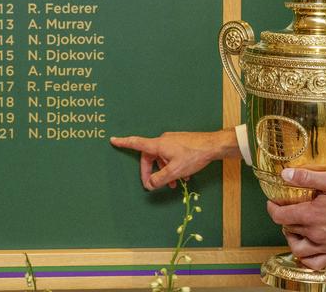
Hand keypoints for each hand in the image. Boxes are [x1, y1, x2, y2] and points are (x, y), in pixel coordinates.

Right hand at [110, 129, 238, 190]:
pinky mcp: (181, 143)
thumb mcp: (174, 171)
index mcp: (158, 145)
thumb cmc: (193, 155)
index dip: (124, 143)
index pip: (137, 143)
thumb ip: (160, 179)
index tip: (113, 140)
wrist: (213, 146)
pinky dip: (173, 167)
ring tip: (174, 184)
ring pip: (162, 158)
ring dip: (165, 172)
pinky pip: (171, 156)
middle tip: (153, 185)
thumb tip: (150, 184)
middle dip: (151, 172)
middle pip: (150, 157)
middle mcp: (163, 140)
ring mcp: (172, 141)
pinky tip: (183, 177)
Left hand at [267, 167, 325, 269]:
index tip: (273, 202)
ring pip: (297, 249)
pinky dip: (306, 258)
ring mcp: (324, 245)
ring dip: (292, 238)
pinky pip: (314, 263)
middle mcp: (314, 233)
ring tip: (296, 228)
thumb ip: (306, 178)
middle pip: (288, 229)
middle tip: (288, 209)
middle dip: (284, 219)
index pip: (279, 216)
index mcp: (310, 214)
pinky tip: (307, 247)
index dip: (272, 208)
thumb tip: (285, 174)